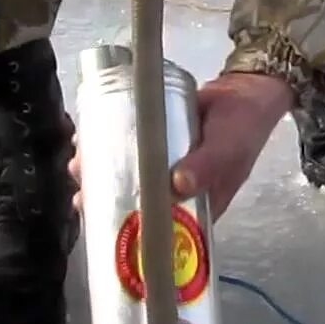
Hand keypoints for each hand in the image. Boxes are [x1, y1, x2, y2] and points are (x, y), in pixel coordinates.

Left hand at [70, 72, 293, 221]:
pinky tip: (89, 143)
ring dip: (103, 175)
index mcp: (195, 208)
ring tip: (79, 168)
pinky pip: (130, 150)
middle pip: (138, 205)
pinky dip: (110, 148)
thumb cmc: (242, 129)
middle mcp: (176, 192)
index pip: (161, 230)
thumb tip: (178, 184)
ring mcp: (164, 167)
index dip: (132, 234)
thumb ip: (207, 166)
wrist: (245, 89)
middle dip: (107, 203)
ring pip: (129, 177)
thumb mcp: (227, 150)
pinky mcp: (154, 142)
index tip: (105, 231)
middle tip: (82, 196)